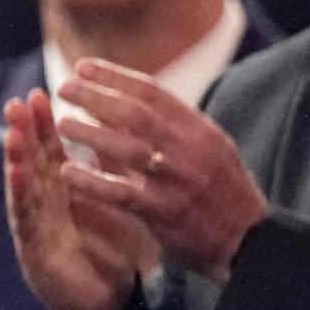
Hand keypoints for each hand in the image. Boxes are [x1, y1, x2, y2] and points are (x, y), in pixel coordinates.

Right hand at [4, 88, 144, 309]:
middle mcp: (43, 208)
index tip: (38, 95)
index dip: (43, 125)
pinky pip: (27, 224)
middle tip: (16, 104)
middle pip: (30, 165)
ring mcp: (36, 231)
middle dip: (21, 134)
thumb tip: (114, 131)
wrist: (108, 305)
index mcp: (61, 194)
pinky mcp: (36, 256)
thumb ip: (106, 172)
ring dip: (15, 162)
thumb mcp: (110, 204)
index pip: (50, 153)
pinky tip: (17, 178)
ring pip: (23, 191)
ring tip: (12, 136)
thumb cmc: (107, 253)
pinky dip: (21, 199)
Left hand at [54, 59, 269, 284]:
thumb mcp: (207, 149)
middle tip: (64, 87)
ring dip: (91, 134)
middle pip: (137, 114)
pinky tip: (67, 173)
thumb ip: (169, 126)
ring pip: (129, 149)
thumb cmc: (220, 192)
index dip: (114, 77)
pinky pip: (124, 194)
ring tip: (61, 123)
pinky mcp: (166, 215)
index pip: (153, 93)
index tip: (83, 67)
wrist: (249, 243)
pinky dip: (93, 182)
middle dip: (97, 97)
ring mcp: (179, 183)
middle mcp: (191, 152)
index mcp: (200, 131)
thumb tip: (120, 99)